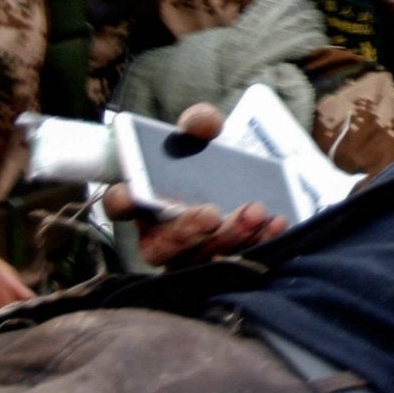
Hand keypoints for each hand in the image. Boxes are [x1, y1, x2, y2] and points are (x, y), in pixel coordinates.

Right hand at [101, 103, 287, 266]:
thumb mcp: (203, 135)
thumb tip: (205, 126)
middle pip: (160, 246)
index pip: (119, 206)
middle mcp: (159, 236)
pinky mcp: (221, 270)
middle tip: (211, 214)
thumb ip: (200, 122)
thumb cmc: (207, 160)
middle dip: (186, 230)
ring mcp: (190, 258)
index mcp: (141, 203)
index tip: (132, 194)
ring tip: (255, 212)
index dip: (121, 202)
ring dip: (228, 238)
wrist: (243, 179)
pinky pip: (236, 265)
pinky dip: (257, 244)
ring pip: (200, 260)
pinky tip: (275, 223)